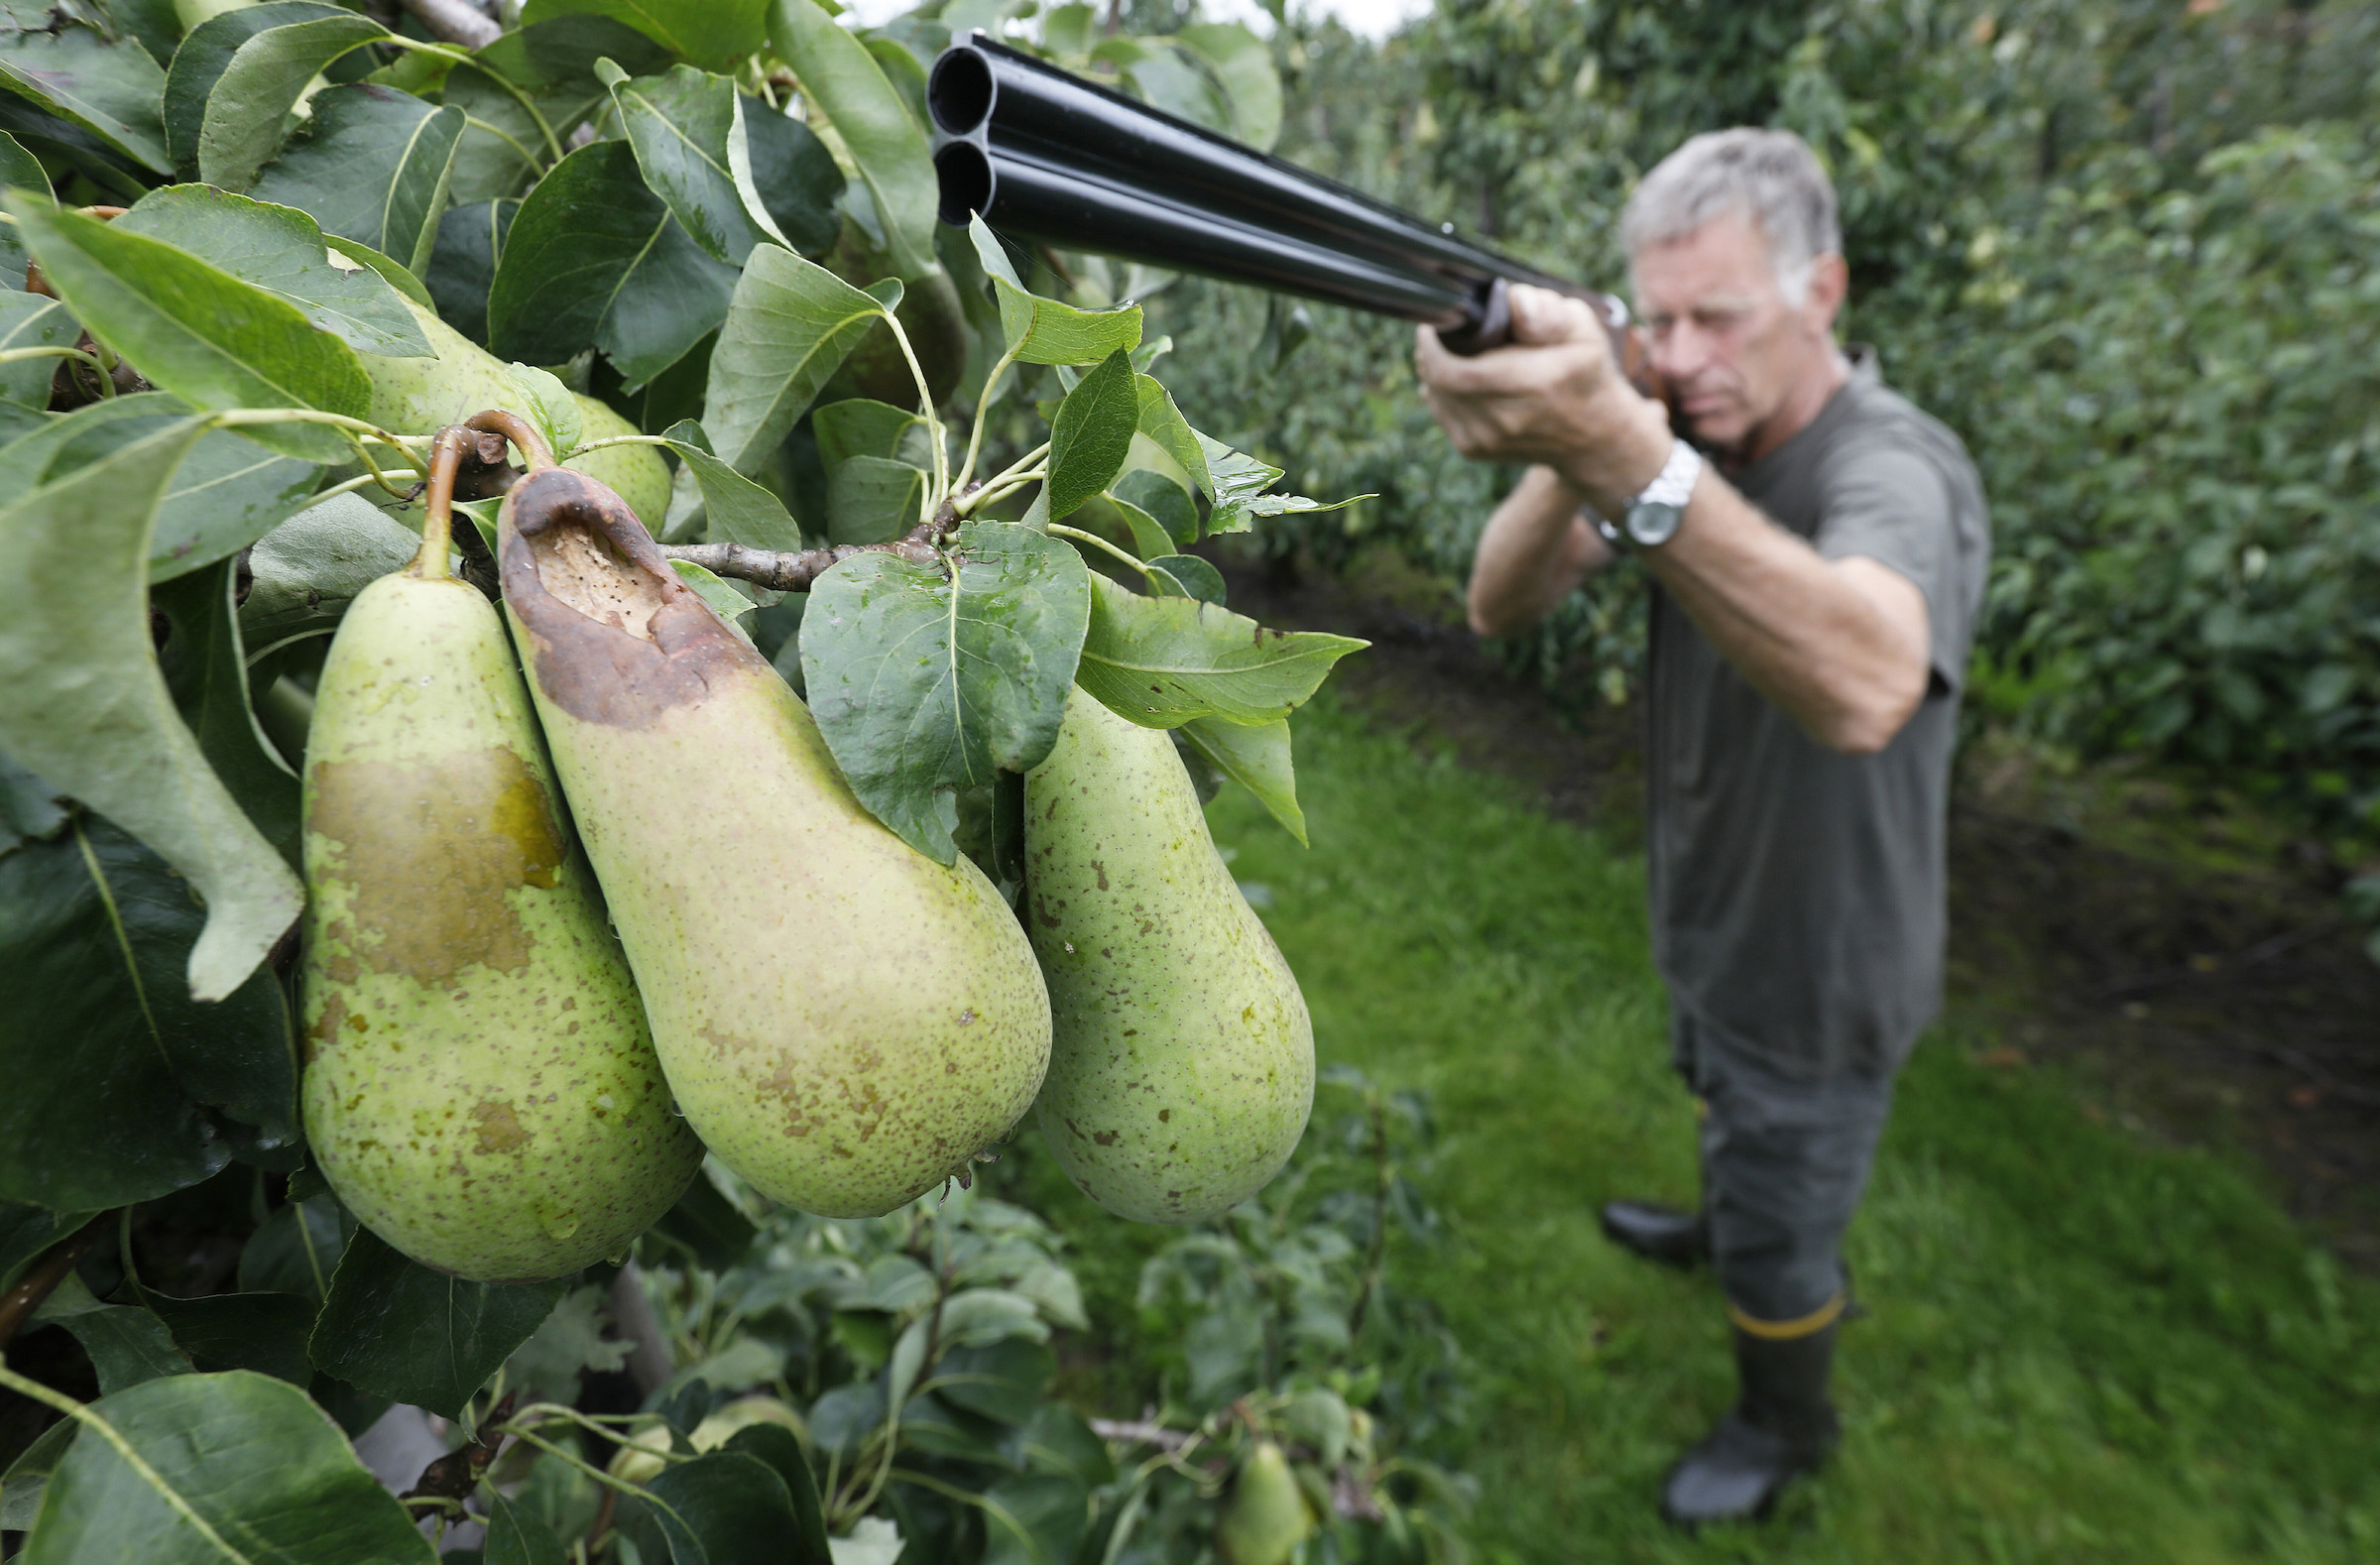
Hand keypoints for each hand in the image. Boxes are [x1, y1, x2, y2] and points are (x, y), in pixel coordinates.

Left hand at [1416, 284, 1672, 515]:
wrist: (1591, 434)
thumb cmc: (1583, 371)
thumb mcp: (1581, 331)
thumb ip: (1548, 313)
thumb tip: (1516, 303)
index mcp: (1532, 384)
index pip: (1457, 369)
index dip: (1434, 345)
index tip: (1435, 322)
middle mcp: (1505, 418)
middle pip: (1440, 381)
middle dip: (1431, 352)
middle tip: (1437, 332)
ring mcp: (1486, 440)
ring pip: (1435, 395)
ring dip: (1434, 369)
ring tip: (1449, 349)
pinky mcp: (1474, 449)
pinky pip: (1440, 409)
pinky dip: (1441, 388)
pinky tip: (1457, 375)